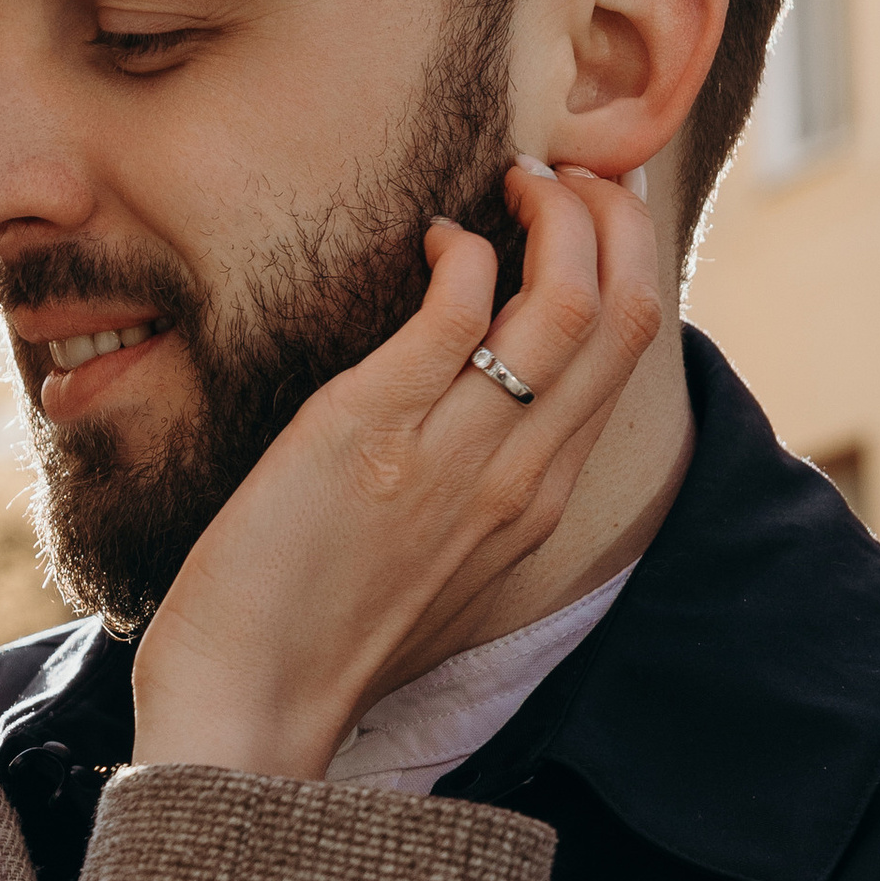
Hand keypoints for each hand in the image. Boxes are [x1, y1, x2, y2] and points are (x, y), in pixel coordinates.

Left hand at [132, 163, 663, 782]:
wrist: (248, 708)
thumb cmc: (319, 638)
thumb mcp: (436, 566)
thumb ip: (474, 491)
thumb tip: (473, 411)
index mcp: (537, 501)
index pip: (630, 350)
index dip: (625, 254)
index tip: (586, 213)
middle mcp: (516, 476)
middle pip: (625, 311)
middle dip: (611, 213)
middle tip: (558, 172)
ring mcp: (452, 455)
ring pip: (566, 301)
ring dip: (551, 212)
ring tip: (509, 185)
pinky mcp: (371, 431)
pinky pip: (457, 307)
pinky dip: (460, 247)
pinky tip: (430, 240)